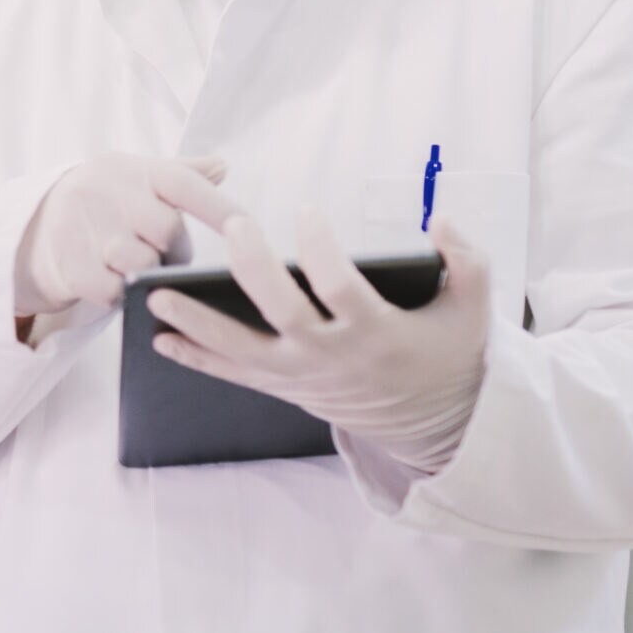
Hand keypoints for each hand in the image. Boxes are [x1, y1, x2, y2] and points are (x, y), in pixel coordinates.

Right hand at [15, 154, 240, 321]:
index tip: (247, 226)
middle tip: (164, 257)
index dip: (217, 205)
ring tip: (136, 269)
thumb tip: (223, 165)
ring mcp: (82, 225)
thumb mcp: (135, 179)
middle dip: (173, 250)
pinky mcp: (67, 262)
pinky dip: (119, 293)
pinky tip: (112, 283)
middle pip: (166, 228)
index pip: (183, 182)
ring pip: (141, 262)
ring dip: (146, 273)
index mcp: (129, 169)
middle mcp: (104, 190)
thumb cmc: (101, 204)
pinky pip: (113, 289)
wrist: (31, 230)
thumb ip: (181, 174)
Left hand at [148, 212, 491, 475]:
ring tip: (158, 294)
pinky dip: (196, 359)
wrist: (434, 421)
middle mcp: (333, 356)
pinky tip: (160, 339)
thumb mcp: (474, 308)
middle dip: (253, 269)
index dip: (322, 249)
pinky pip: (234, 375)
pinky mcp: (286, 388)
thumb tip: (442, 220)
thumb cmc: (447, 351)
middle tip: (231, 226)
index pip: (341, 288)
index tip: (306, 210)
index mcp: (377, 332)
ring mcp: (303, 376)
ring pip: (242, 350)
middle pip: (282, 313)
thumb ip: (468, 260)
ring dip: (196, 323)